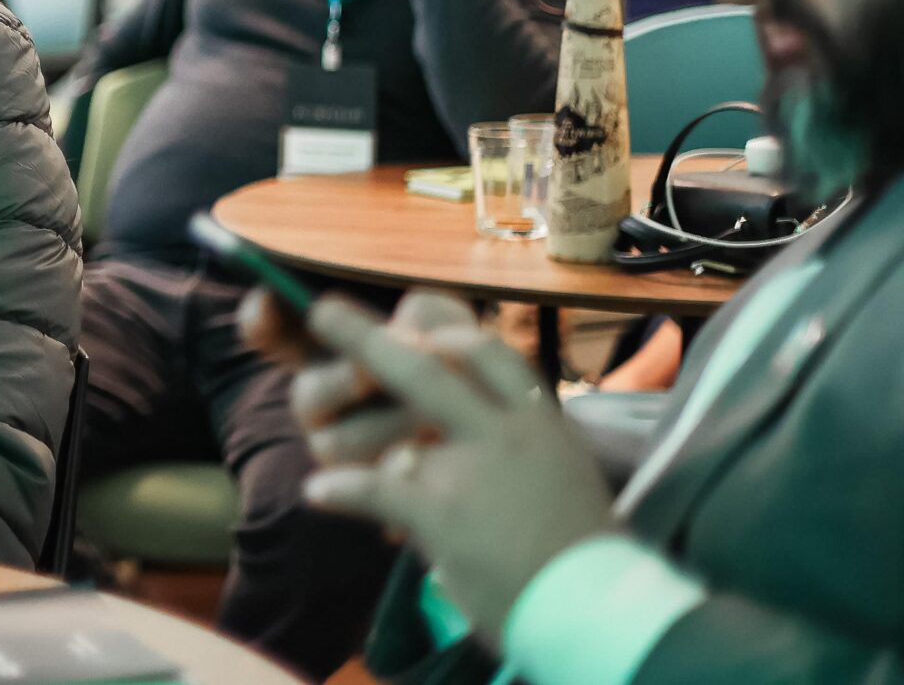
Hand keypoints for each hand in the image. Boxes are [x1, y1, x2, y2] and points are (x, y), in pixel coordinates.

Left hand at [281, 291, 620, 642]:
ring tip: (318, 441)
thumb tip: (491, 428)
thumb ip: (528, 443)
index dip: (451, 338)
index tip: (423, 334)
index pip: (492, 354)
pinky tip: (318, 490)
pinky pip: (374, 490)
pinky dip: (342, 490)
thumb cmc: (589, 551)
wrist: (599, 605)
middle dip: (364, 338)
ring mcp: (468, 468)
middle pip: (423, 366)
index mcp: (540, 421)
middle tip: (322, 311)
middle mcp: (502, 432)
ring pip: (391, 429)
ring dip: (349, 437)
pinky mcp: (440, 511)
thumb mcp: (571, 473)